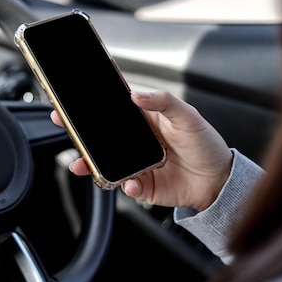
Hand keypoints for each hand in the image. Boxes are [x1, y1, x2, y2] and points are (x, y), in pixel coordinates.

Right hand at [51, 90, 232, 210]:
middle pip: (100, 134)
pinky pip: (124, 185)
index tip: (72, 95)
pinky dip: (125, 185)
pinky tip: (131, 183)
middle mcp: (135, 141)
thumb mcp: (188, 116)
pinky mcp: (141, 185)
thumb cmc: (205, 144)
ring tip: (81, 164)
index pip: (113, 106)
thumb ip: (163, 102)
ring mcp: (135, 163)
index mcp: (144, 119)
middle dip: (79, 131)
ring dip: (89, 163)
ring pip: (104, 162)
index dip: (92, 100)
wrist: (219, 180)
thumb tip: (137, 95)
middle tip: (62, 122)